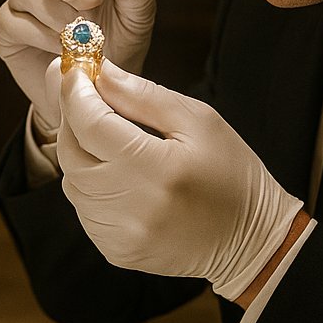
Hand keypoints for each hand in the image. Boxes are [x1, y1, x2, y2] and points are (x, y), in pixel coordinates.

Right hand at [0, 0, 154, 134]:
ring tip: (77, 36)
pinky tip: (58, 49)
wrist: (97, 89)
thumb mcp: (138, 12)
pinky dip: (38, 35)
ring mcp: (23, 1)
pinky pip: (11, 20)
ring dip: (55, 15)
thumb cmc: (119, 43)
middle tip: (87, 10)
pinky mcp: (7, 28)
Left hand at [57, 61, 301, 300]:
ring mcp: (120, 236)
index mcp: (155, 169)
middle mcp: (130, 207)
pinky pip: (83, 209)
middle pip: (71, 151)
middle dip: (73, 119)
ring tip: (109, 137)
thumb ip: (142, 95)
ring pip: (71, 181)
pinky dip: (90, 185)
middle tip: (87, 98)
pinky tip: (116, 174)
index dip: (75, 92)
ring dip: (80, 152)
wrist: (252, 241)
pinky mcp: (115, 251)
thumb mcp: (198, 121)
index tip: (76, 70)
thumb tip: (99, 72)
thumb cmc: (231, 173)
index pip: (89, 123)